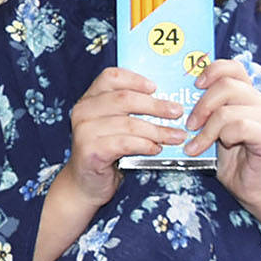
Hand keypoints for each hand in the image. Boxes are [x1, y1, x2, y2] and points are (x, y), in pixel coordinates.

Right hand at [67, 67, 186, 207]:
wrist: (85, 184)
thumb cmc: (106, 152)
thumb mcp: (114, 126)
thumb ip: (130, 112)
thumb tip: (168, 103)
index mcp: (89, 99)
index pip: (111, 76)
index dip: (135, 79)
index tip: (156, 87)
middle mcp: (83, 111)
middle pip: (124, 99)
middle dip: (156, 105)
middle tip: (177, 112)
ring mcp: (84, 131)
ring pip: (128, 124)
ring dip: (157, 130)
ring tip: (176, 136)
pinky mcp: (90, 151)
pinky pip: (124, 144)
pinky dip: (145, 145)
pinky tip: (156, 149)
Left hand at [184, 59, 260, 207]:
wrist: (252, 186)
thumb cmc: (230, 156)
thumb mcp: (212, 127)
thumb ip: (204, 109)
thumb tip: (175, 96)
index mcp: (246, 94)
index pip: (232, 67)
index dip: (212, 70)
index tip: (195, 85)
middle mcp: (258, 101)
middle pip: (226, 85)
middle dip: (202, 105)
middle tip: (189, 125)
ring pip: (228, 109)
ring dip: (207, 128)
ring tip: (196, 144)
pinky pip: (241, 127)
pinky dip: (223, 136)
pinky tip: (220, 147)